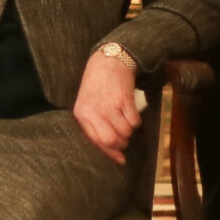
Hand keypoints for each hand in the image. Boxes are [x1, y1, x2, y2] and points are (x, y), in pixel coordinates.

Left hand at [73, 50, 141, 164]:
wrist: (108, 61)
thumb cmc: (96, 84)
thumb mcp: (86, 103)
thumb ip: (93, 123)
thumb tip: (110, 148)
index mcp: (82, 114)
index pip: (95, 142)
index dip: (109, 153)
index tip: (120, 159)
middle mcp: (95, 111)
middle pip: (110, 140)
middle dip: (121, 144)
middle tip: (124, 140)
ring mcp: (110, 105)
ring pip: (125, 132)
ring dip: (129, 132)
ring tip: (127, 125)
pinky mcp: (125, 99)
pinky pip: (134, 121)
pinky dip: (136, 122)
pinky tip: (132, 115)